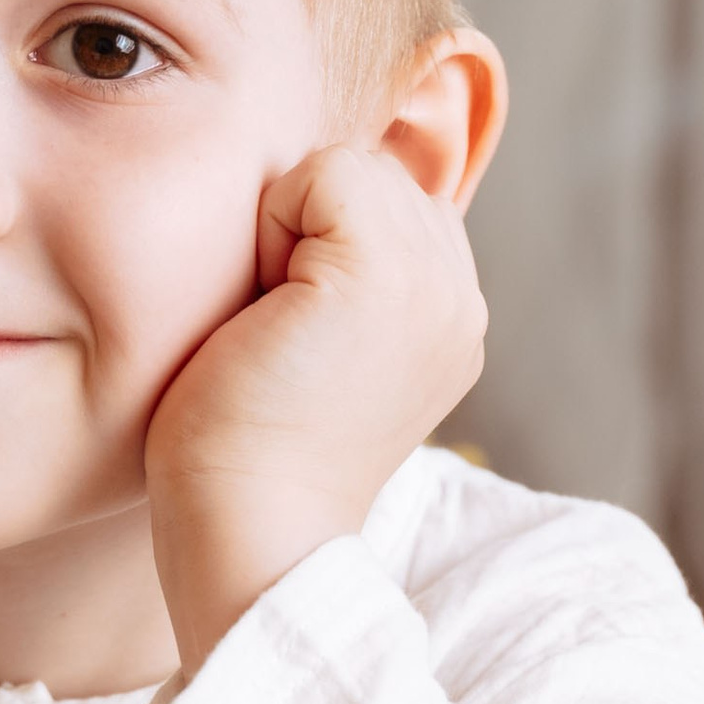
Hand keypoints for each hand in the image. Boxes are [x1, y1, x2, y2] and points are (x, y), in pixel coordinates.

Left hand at [144, 146, 486, 670]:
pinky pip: (321, 172)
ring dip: (283, 230)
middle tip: (278, 337)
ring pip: (344, 168)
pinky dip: (271, 227)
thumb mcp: (312, 347)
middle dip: (300, 231)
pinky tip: (268, 315)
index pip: (379, 200)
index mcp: (448, 315)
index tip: (290, 343)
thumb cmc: (243, 454)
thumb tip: (306, 193)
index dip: (309, 245)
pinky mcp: (387, 271)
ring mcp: (437, 282)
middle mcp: (460, 295)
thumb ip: (338, 273)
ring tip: (275, 329)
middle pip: (364, 172)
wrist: (246, 535)